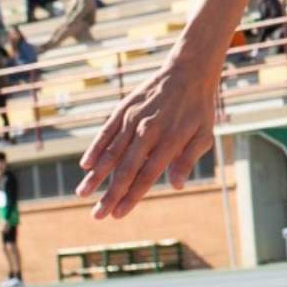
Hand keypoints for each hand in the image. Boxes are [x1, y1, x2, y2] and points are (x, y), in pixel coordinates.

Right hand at [76, 57, 219, 219]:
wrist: (188, 71)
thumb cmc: (198, 108)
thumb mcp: (204, 134)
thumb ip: (188, 159)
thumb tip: (177, 186)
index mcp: (170, 140)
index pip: (147, 175)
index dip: (132, 196)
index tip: (118, 214)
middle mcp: (149, 130)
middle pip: (126, 169)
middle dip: (110, 194)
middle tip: (97, 215)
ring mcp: (134, 119)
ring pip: (111, 152)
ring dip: (96, 176)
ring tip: (82, 194)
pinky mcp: (124, 108)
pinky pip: (106, 131)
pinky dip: (95, 148)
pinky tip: (86, 165)